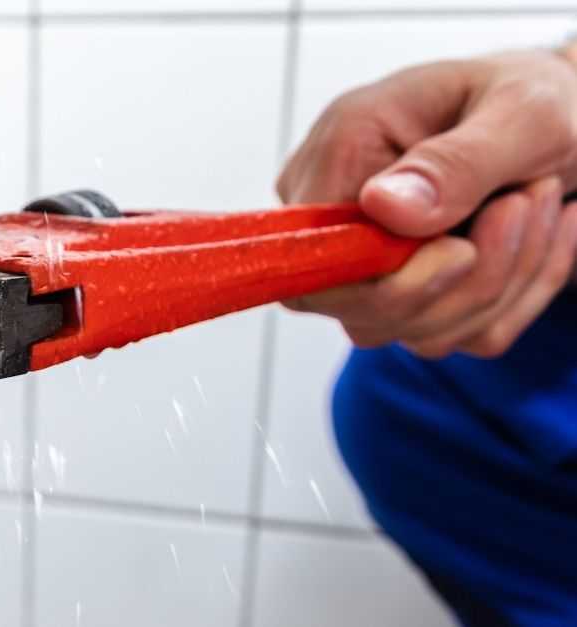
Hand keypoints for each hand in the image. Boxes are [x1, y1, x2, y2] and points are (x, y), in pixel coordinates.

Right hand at [277, 49, 576, 358]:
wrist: (573, 117)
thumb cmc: (541, 99)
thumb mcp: (523, 112)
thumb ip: (454, 162)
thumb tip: (381, 207)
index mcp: (340, 151)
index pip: (313, 258)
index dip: (386, 279)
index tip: (463, 249)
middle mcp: (335, 212)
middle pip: (361, 310)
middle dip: (467, 282)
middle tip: (531, 202)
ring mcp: (364, 260)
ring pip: (414, 331)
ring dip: (503, 284)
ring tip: (543, 202)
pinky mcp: (403, 290)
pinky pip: (451, 335)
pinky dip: (514, 297)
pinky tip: (538, 236)